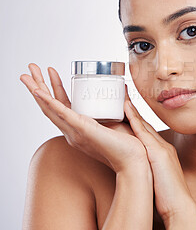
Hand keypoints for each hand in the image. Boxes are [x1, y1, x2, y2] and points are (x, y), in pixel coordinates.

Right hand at [20, 63, 150, 173]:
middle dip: (37, 85)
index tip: (48, 72)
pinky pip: (63, 115)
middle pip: (49, 106)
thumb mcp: (120, 120)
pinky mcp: (83, 131)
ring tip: (29, 73)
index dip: (52, 89)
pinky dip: (51, 103)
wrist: (133, 161)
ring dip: (38, 89)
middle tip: (29, 68)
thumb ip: (119, 106)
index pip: (60, 106)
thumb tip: (123, 89)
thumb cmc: (127, 146)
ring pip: (50, 108)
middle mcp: (72, 131)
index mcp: (79, 129)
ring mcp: (76, 132)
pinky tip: (40, 92)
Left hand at [122, 90, 195, 224]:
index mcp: (163, 153)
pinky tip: (127, 110)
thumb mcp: (158, 181)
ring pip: (144, 125)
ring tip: (122, 97)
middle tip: (123, 96)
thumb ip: (150, 172)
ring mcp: (162, 149)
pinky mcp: (158, 155)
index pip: (147, 133)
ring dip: (133, 111)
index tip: (127, 110)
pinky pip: (143, 133)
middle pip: (145, 124)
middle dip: (134, 110)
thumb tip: (138, 174)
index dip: (137, 120)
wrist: (180, 207)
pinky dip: (135, 120)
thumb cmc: (168, 199)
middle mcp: (163, 147)